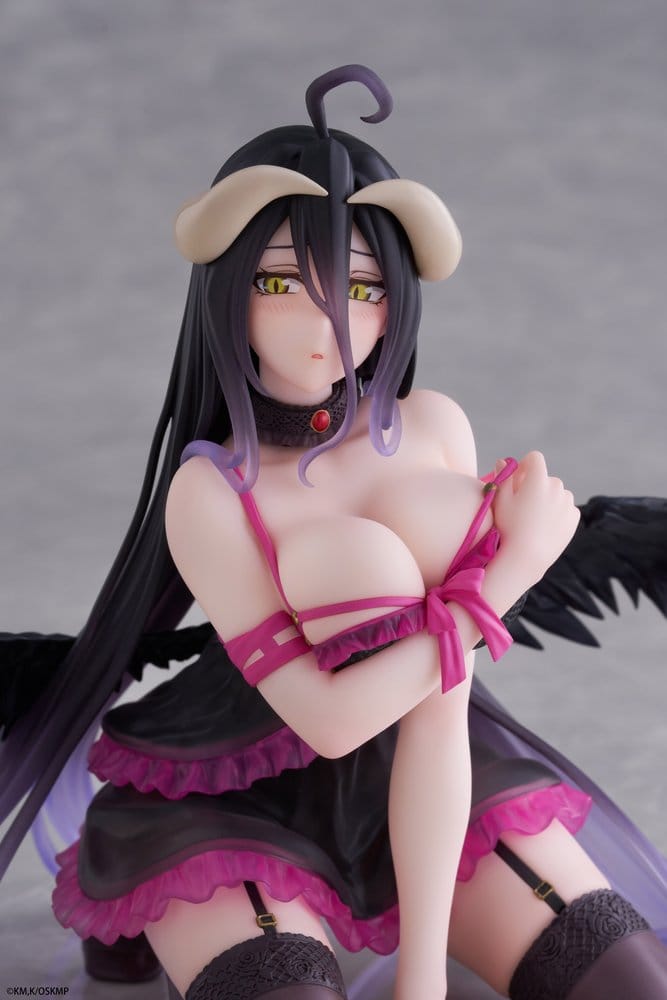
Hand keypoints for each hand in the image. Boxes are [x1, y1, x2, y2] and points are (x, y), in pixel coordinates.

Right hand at [492, 451, 579, 584]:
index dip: (524, 465)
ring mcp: (567, 502)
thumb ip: (503, 478)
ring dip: (547, 498)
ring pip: (556, 493)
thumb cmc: (509, 527)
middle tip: (523, 505)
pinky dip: (556, 511)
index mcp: (538, 479)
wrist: (528, 557)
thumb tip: (503, 461)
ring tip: (534, 518)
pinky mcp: (574, 516)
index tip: (517, 480)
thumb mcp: (500, 501)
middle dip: (535, 485)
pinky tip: (544, 525)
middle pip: (545, 478)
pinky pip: (565, 507)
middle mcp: (557, 487)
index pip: (534, 458)